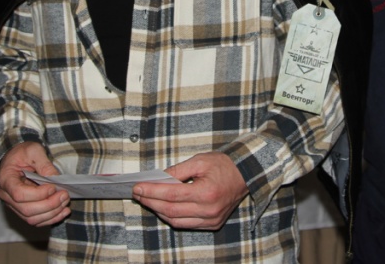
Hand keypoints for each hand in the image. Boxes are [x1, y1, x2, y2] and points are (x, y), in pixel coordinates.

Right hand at [0, 141, 70, 226]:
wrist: (16, 158)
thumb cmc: (22, 153)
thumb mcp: (33, 150)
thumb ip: (44, 164)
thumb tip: (56, 180)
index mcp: (6, 179)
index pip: (19, 194)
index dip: (38, 194)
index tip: (53, 187)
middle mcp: (7, 196)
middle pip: (27, 210)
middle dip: (49, 205)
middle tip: (64, 195)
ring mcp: (14, 205)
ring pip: (32, 219)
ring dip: (52, 213)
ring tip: (65, 202)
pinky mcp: (23, 210)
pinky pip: (36, 221)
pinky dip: (51, 219)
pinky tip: (63, 212)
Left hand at [132, 152, 248, 229]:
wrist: (247, 174)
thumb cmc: (224, 165)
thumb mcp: (200, 161)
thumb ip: (177, 170)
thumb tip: (158, 178)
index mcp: (206, 192)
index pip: (171, 195)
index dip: (151, 191)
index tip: (137, 187)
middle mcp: (209, 210)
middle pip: (170, 210)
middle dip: (150, 201)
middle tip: (137, 193)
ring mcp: (211, 220)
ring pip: (176, 221)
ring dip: (159, 211)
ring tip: (147, 199)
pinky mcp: (213, 224)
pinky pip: (186, 225)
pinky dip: (172, 217)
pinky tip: (163, 207)